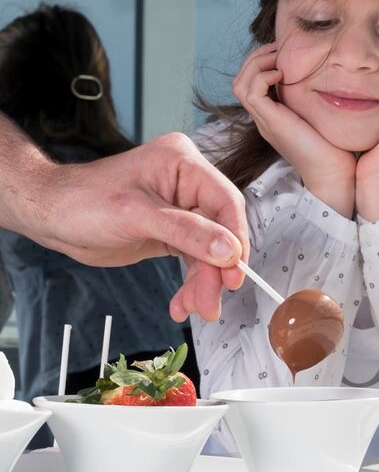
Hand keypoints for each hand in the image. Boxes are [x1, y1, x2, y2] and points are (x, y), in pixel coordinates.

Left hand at [8, 130, 248, 321]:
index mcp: (183, 164)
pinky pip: (192, 258)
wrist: (50, 215)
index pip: (225, 201)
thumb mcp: (136, 216)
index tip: (235, 274)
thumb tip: (229, 250)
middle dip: (215, 270)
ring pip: (209, 249)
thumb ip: (186, 232)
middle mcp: (187, 183)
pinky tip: (183, 302)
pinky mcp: (172, 230)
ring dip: (203, 282)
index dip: (235, 239)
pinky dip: (190, 282)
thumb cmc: (82, 201)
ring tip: (194, 308)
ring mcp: (180, 208)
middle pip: (220, 230)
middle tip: (210, 303)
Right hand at [232, 43, 356, 216]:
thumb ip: (316, 97)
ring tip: (279, 59)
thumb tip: (326, 72)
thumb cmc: (336, 147)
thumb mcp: (322, 114)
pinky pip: (251, 92)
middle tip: (279, 50)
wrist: (335, 174)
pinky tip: (283, 74)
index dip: (263, 61)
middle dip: (257, 58)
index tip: (285, 52)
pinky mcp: (270, 123)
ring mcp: (265, 121)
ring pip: (240, 84)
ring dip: (257, 64)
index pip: (253, 82)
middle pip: (241, 80)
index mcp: (274, 116)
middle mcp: (265, 118)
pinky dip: (263, 76)